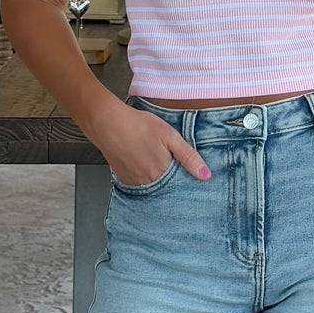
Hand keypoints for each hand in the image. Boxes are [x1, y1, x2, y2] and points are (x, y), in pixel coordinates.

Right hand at [87, 93, 210, 185]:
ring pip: (153, 188)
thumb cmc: (138, 126)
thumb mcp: (170, 136)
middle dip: (174, 184)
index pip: (180, 188)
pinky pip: (140, 185)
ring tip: (161, 167)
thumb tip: (205, 175)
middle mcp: (148, 183)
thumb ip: (188, 156)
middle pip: (167, 190)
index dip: (188, 183)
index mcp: (162, 174)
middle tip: (176, 172)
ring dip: (160, 182)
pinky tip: (147, 167)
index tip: (194, 181)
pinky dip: (146, 179)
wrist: (108, 123)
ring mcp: (134, 182)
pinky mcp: (124, 179)